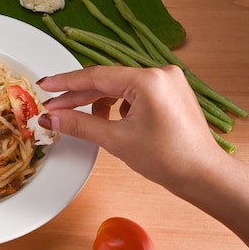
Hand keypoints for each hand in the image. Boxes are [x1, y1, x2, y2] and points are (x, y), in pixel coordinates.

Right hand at [36, 65, 223, 187]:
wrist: (204, 176)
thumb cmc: (167, 159)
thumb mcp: (116, 140)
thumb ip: (79, 125)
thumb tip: (50, 118)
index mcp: (148, 80)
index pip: (96, 76)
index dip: (65, 83)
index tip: (44, 85)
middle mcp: (160, 73)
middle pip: (107, 80)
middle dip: (78, 95)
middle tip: (52, 107)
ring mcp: (167, 82)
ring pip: (119, 86)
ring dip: (96, 101)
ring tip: (78, 119)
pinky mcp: (169, 93)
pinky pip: (133, 92)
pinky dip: (116, 104)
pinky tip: (107, 120)